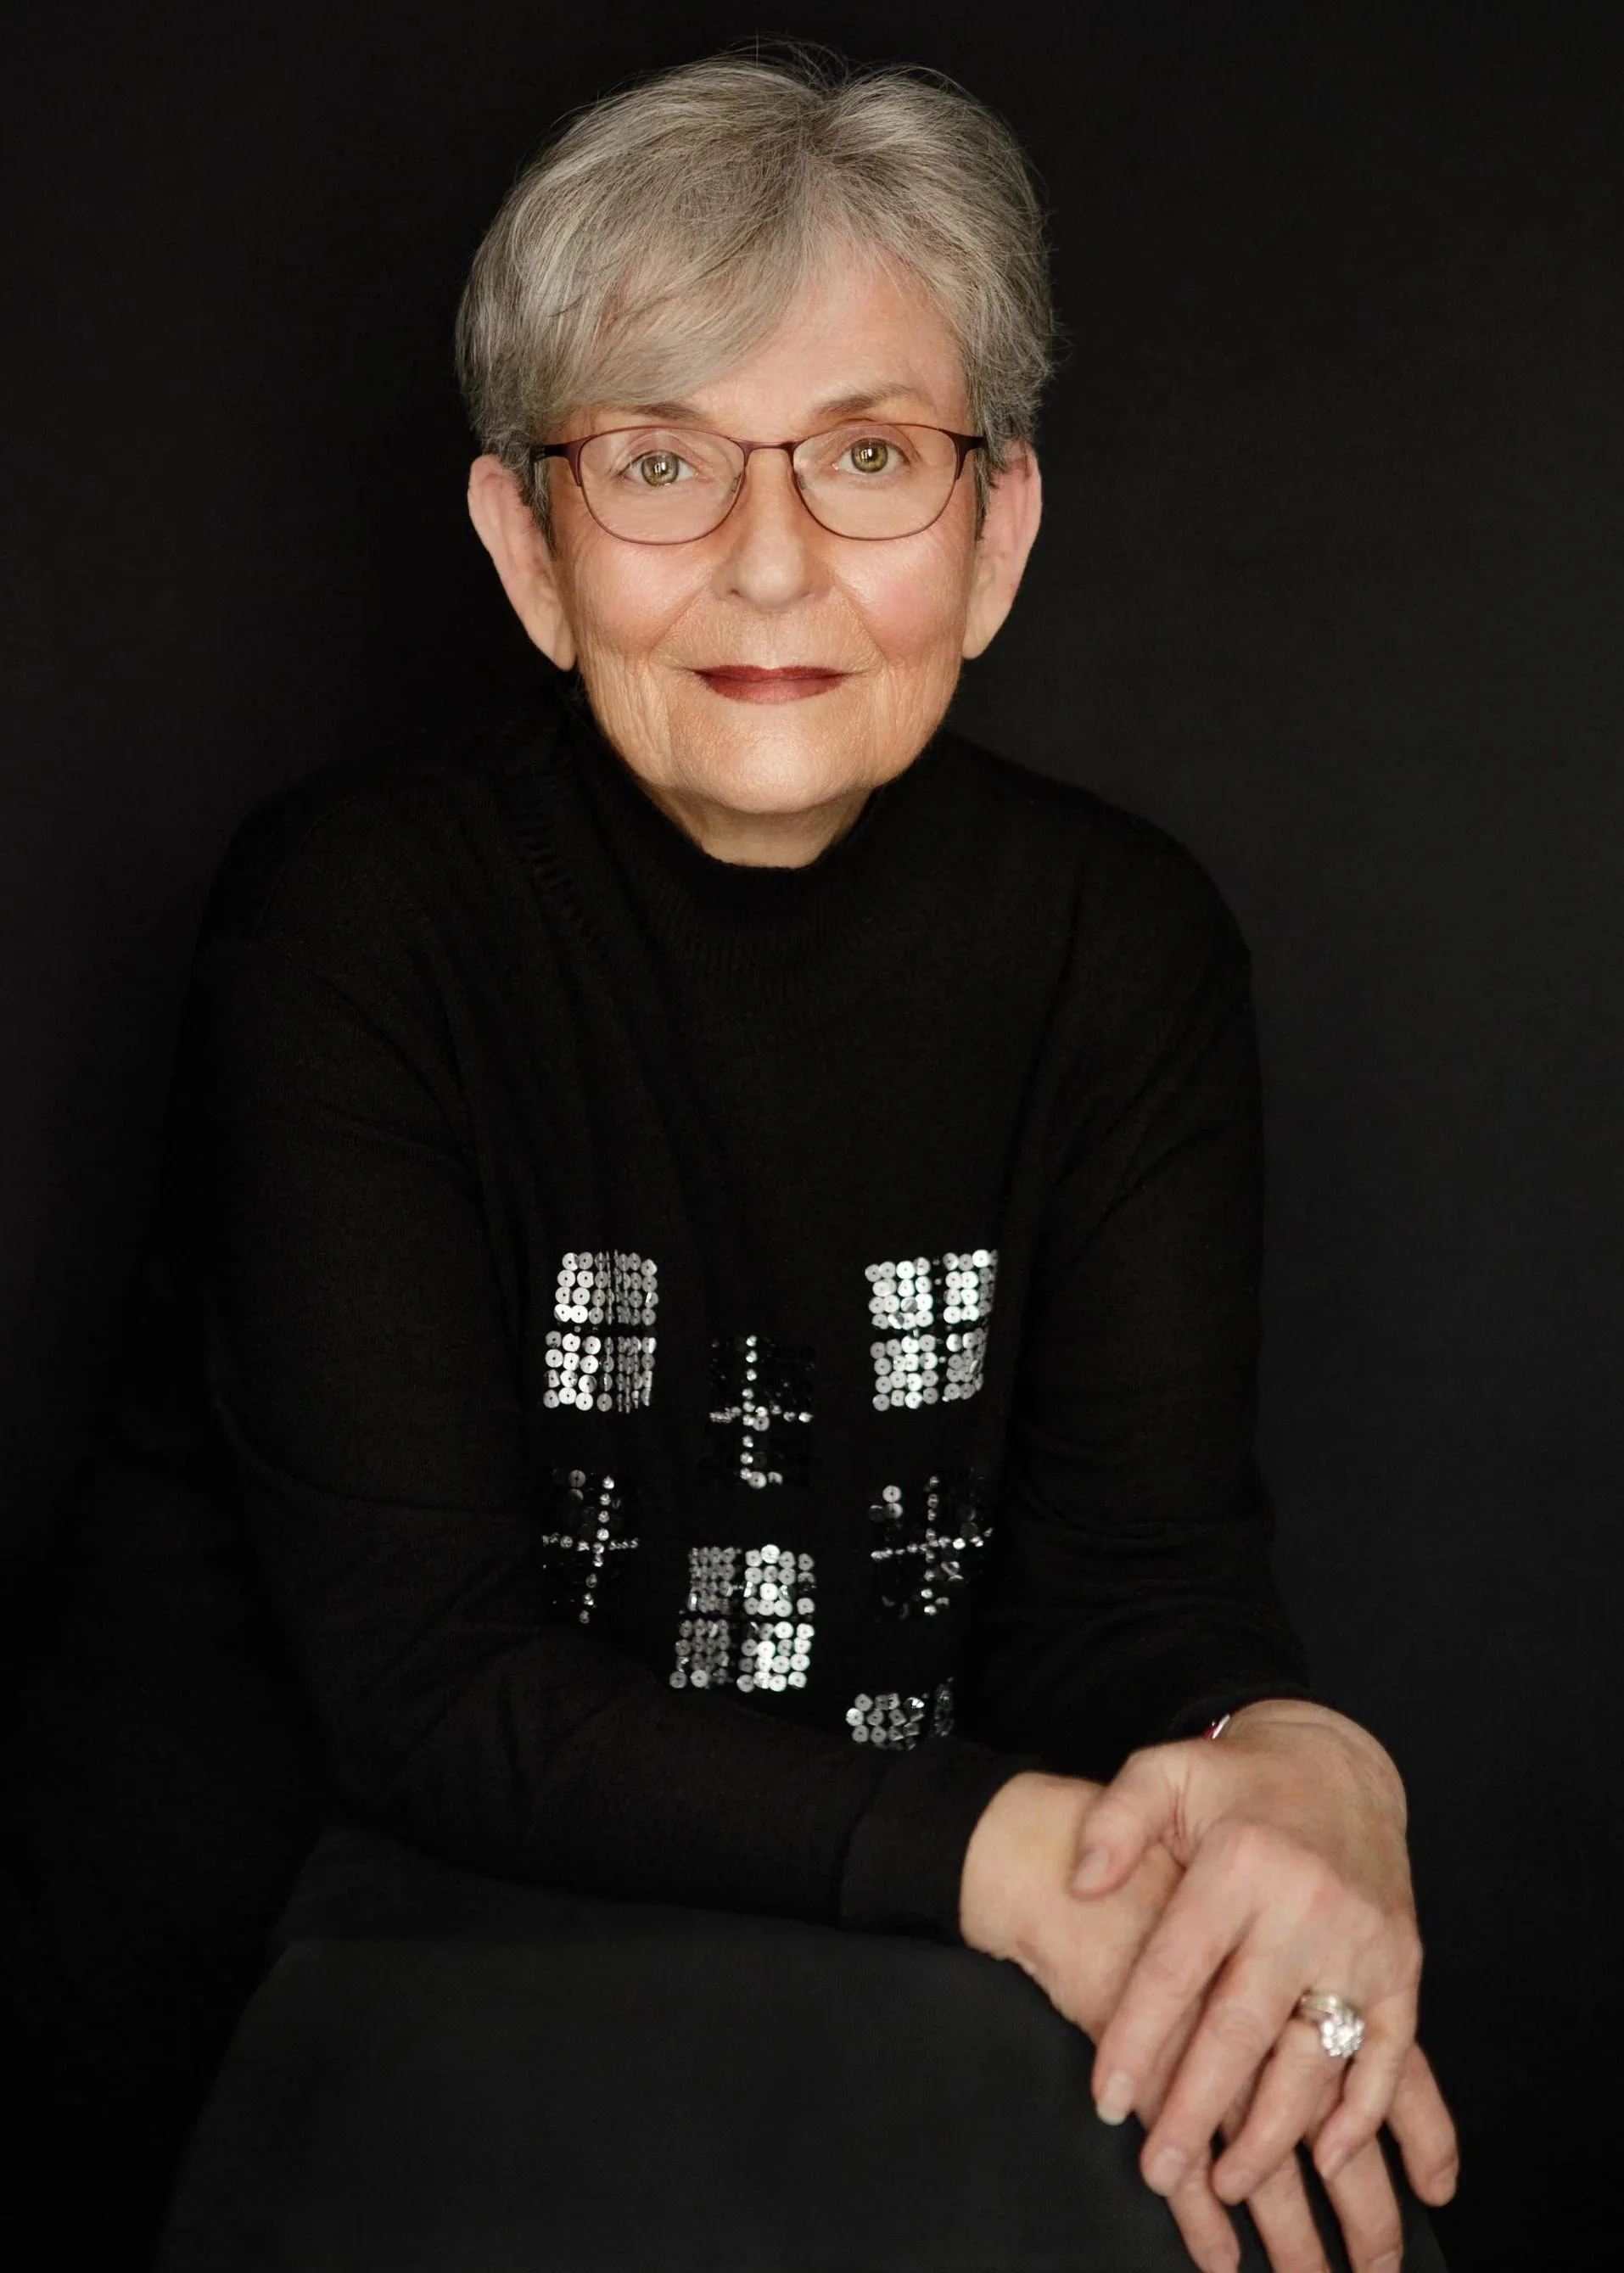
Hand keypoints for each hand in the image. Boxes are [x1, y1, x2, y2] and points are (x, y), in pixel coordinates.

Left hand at [960, 1770, 1376, 2272]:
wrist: (1339, 1766)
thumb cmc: (1234, 1781)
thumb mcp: (1162, 1773)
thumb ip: (1114, 1824)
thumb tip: (1081, 1883)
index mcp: (1240, 1861)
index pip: (1177, 1967)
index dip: (1138, 2038)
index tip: (1106, 2098)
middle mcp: (1307, 1904)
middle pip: (1243, 2028)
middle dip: (1196, 2109)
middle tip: (1156, 2167)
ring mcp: (1362, 1940)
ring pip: (1314, 2057)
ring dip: (1273, 2131)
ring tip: (1228, 2182)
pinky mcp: (1403, 1964)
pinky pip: (1390, 2054)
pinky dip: (1360, 2111)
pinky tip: (1325, 2153)